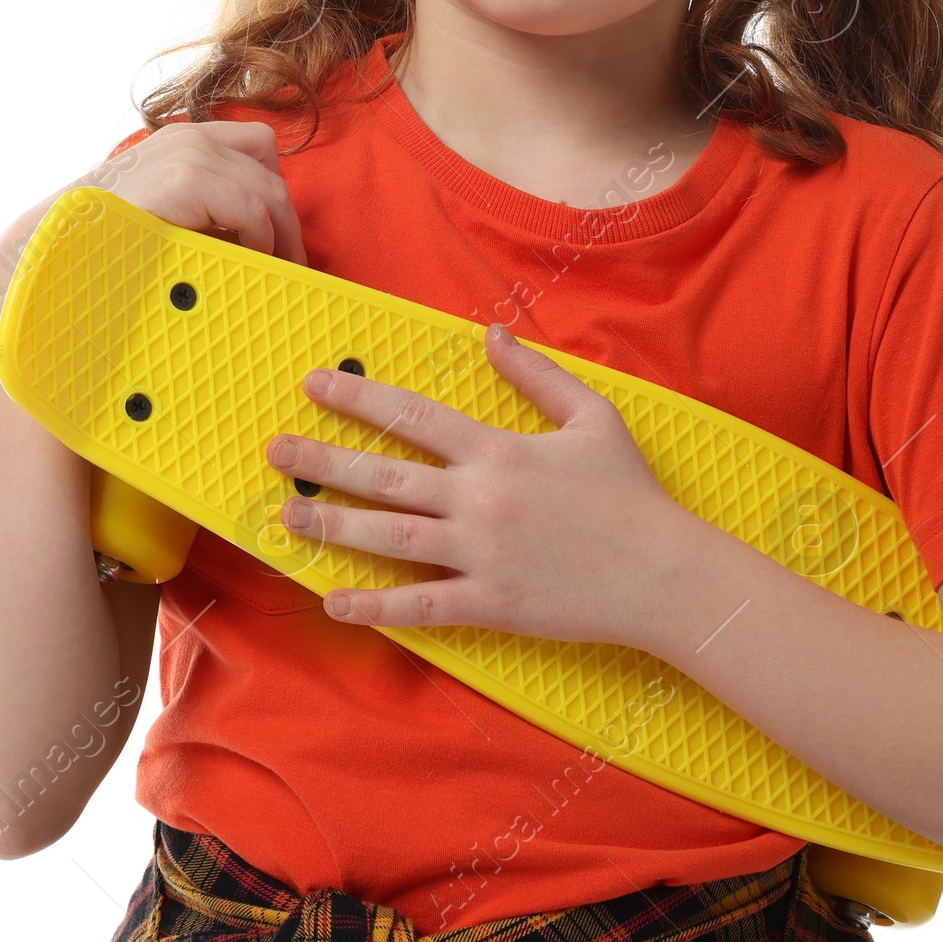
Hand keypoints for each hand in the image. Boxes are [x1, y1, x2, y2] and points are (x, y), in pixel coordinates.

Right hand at [79, 120, 306, 264]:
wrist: (52, 240)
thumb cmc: (108, 235)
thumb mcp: (165, 209)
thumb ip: (206, 211)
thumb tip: (259, 243)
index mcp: (186, 141)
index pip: (259, 145)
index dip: (275, 189)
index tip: (277, 233)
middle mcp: (191, 138)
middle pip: (271, 169)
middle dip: (287, 220)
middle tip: (291, 262)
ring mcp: (189, 154)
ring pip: (269, 191)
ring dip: (280, 235)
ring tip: (276, 269)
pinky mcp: (185, 180)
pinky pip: (252, 208)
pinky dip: (262, 238)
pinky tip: (251, 261)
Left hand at [264, 324, 710, 651]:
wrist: (665, 572)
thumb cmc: (632, 493)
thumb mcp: (592, 416)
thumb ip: (536, 375)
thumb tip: (491, 335)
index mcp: (499, 450)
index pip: (413, 416)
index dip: (359, 397)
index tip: (316, 384)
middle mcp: (479, 499)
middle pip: (383, 476)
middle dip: (323, 460)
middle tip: (277, 451)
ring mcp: (480, 554)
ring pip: (388, 538)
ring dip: (331, 526)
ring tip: (288, 516)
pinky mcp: (489, 604)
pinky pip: (419, 604)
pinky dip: (373, 606)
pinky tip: (333, 602)